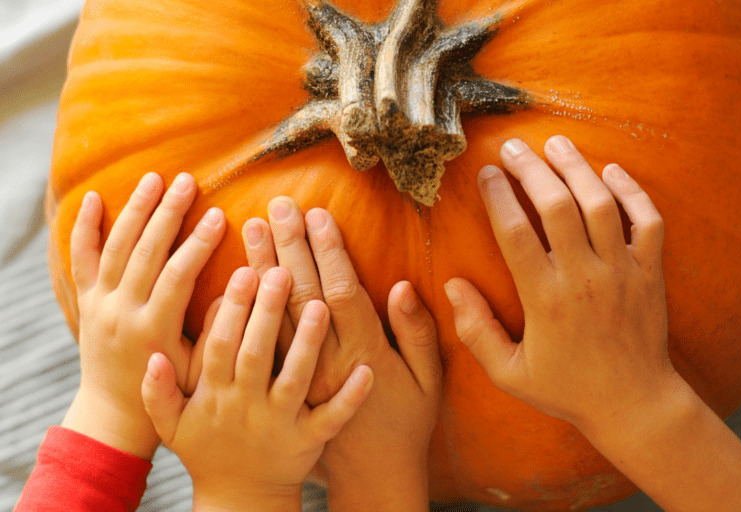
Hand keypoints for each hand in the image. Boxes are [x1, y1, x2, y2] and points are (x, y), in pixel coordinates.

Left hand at [62, 172, 224, 459]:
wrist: (114, 410)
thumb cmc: (170, 390)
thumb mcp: (200, 369)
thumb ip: (219, 332)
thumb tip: (240, 290)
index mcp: (153, 328)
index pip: (177, 275)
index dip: (198, 244)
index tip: (219, 216)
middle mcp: (121, 312)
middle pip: (145, 251)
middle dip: (168, 213)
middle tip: (187, 182)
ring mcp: (99, 304)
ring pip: (115, 247)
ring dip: (135, 210)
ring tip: (154, 179)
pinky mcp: (86, 301)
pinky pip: (81, 259)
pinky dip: (83, 227)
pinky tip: (92, 198)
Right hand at [141, 265, 372, 511]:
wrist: (239, 499)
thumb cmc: (207, 450)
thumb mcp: (172, 425)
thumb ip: (158, 391)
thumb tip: (152, 355)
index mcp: (214, 395)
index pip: (220, 344)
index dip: (231, 309)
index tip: (244, 270)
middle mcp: (246, 406)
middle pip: (256, 353)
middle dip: (268, 312)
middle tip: (282, 270)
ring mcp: (280, 424)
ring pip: (294, 379)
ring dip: (307, 344)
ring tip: (321, 305)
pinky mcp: (309, 442)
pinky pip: (332, 419)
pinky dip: (350, 398)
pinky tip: (368, 372)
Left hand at [242, 202, 440, 509]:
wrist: (372, 480)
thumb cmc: (406, 427)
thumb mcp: (428, 383)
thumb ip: (416, 334)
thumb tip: (402, 286)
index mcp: (363, 355)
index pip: (340, 292)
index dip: (328, 251)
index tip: (317, 214)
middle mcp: (324, 364)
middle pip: (300, 297)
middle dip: (289, 248)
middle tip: (276, 207)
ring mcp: (296, 380)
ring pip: (271, 320)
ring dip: (260, 274)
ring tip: (251, 231)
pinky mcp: (278, 394)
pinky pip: (254, 355)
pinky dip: (241, 320)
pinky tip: (230, 285)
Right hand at [444, 135, 674, 436]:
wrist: (634, 403)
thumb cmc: (567, 388)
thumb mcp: (508, 372)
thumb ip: (475, 330)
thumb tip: (452, 285)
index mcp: (545, 298)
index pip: (515, 232)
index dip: (497, 196)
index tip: (486, 173)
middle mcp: (584, 277)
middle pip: (557, 206)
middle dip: (532, 170)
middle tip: (513, 147)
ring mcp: (622, 271)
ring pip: (600, 204)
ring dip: (577, 168)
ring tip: (556, 143)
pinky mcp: (650, 272)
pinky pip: (647, 220)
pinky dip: (632, 191)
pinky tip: (611, 171)